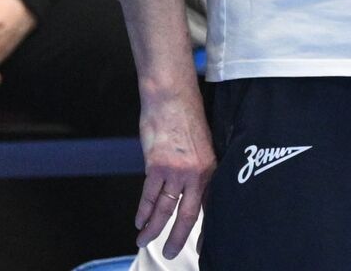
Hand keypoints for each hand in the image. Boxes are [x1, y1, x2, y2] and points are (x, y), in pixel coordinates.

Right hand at [136, 89, 215, 259]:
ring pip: (164, 209)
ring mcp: (176, 171)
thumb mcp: (202, 144)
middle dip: (177, 238)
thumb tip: (192, 189)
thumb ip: (199, 168)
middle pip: (187, 215)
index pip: (209, 207)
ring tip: (145, 241)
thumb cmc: (186, 116)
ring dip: (152, 228)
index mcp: (210, 168)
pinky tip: (139, 221)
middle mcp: (196, 173)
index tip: (199, 247)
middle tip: (170, 253)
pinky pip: (149, 196)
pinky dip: (142, 211)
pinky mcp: (156, 165)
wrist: (171, 97)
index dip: (203, 230)